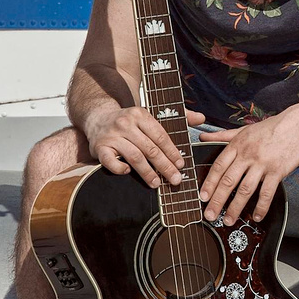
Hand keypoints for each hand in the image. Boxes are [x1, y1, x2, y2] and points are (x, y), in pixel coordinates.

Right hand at [84, 103, 202, 185]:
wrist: (97, 117)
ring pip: (134, 156)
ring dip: (147, 172)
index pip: (161, 136)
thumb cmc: (129, 120)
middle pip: (150, 148)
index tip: (181, 165)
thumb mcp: (150, 114)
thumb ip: (178, 116)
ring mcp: (111, 135)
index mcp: (140, 114)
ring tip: (157, 183)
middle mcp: (125, 123)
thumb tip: (201, 118)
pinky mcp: (99, 147)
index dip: (172, 152)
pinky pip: (109, 161)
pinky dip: (119, 168)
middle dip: (165, 166)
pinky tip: (128, 172)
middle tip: (175, 180)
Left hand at [196, 111, 298, 223]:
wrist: (297, 124)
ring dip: (235, 207)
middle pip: (228, 181)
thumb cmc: (271, 128)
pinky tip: (257, 215)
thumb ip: (222, 136)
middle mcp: (248, 155)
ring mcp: (263, 163)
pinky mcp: (277, 171)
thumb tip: (203, 136)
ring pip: (245, 189)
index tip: (202, 197)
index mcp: (237, 145)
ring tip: (229, 220)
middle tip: (210, 215)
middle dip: (217, 201)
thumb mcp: (243, 130)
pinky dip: (261, 206)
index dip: (209, 183)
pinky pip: (267, 192)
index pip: (218, 167)